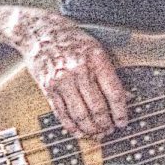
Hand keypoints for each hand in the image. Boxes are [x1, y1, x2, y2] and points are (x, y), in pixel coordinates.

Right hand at [22, 15, 128, 137]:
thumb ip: (109, 73)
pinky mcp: (48, 88)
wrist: (39, 31)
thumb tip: (125, 96)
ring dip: (90, 128)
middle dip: (105, 124)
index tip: (123, 122)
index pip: (113, 93)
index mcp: (96, 61)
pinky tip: (78, 131)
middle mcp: (79, 72)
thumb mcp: (97, 50)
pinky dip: (71, 125)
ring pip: (79, 113)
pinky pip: (61, 112)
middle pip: (97, 107)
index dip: (120, 112)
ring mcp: (62, 81)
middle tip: (110, 130)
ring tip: (97, 133)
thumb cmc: (71, 39)